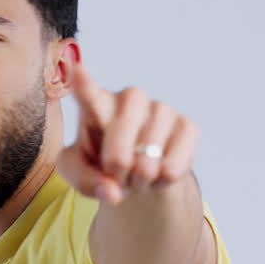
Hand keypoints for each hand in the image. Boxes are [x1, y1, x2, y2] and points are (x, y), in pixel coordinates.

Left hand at [57, 61, 198, 204]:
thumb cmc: (102, 167)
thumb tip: (112, 192)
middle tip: (115, 174)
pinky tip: (158, 175)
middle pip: (121, 129)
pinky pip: (174, 162)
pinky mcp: (187, 125)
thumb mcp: (80, 176)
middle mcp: (129, 98)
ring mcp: (160, 108)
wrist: (138, 174)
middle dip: (116, 161)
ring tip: (136, 178)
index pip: (88, 93)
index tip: (78, 71)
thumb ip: (84, 181)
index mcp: (96, 105)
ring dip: (140, 176)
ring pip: (150, 148)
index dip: (84, 84)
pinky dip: (163, 180)